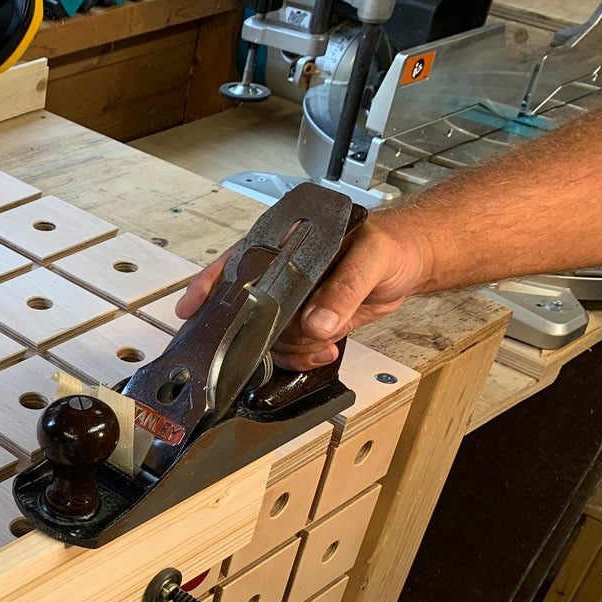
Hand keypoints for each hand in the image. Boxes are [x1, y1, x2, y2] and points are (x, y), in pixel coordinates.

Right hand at [173, 210, 433, 369]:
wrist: (411, 263)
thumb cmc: (389, 244)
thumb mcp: (370, 257)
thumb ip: (344, 288)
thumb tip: (317, 323)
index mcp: (284, 245)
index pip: (236, 264)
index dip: (209, 286)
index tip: (191, 308)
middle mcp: (279, 276)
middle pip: (249, 313)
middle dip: (268, 333)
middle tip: (299, 335)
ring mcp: (290, 304)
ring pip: (269, 338)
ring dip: (296, 348)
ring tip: (327, 341)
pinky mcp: (305, 325)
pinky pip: (289, 351)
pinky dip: (306, 358)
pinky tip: (327, 349)